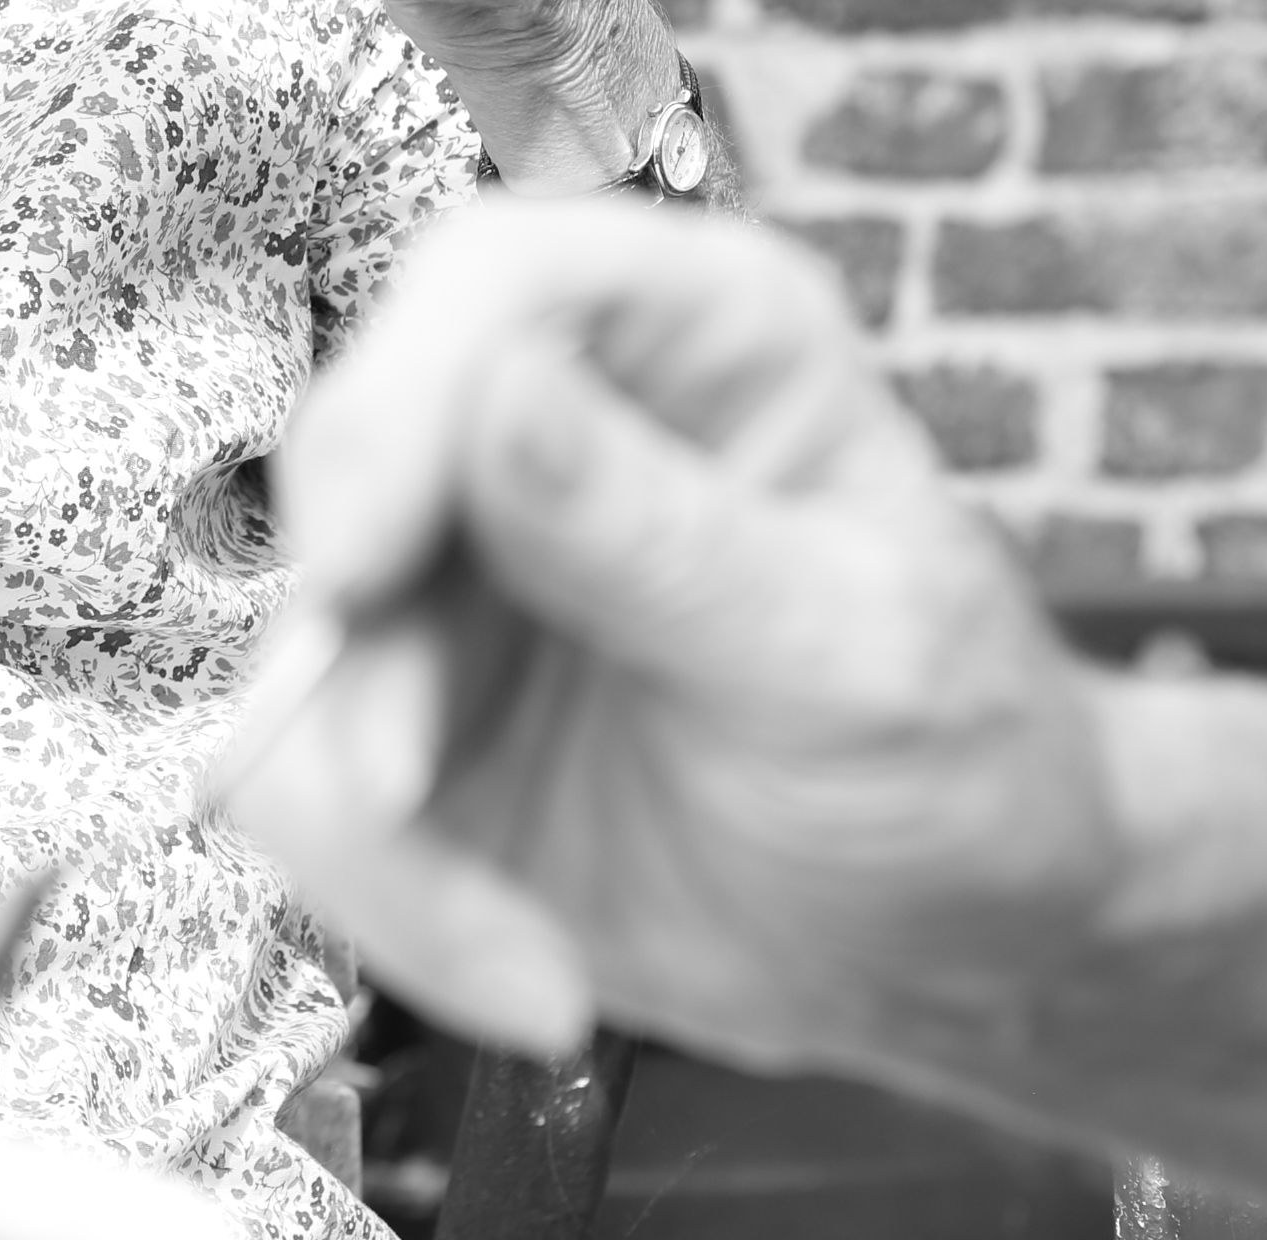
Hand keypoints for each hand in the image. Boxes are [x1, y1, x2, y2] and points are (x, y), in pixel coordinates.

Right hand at [209, 203, 1120, 1077]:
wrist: (955, 953)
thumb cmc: (963, 762)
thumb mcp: (848, 654)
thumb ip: (661, 537)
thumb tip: (500, 398)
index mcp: (689, 339)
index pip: (490, 285)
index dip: (396, 397)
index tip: (356, 558)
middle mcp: (546, 427)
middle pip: (353, 468)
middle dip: (360, 659)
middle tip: (399, 796)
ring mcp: (457, 574)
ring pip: (303, 659)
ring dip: (374, 834)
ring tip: (525, 969)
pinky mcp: (404, 712)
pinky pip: (310, 794)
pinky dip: (396, 907)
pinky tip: (530, 982)